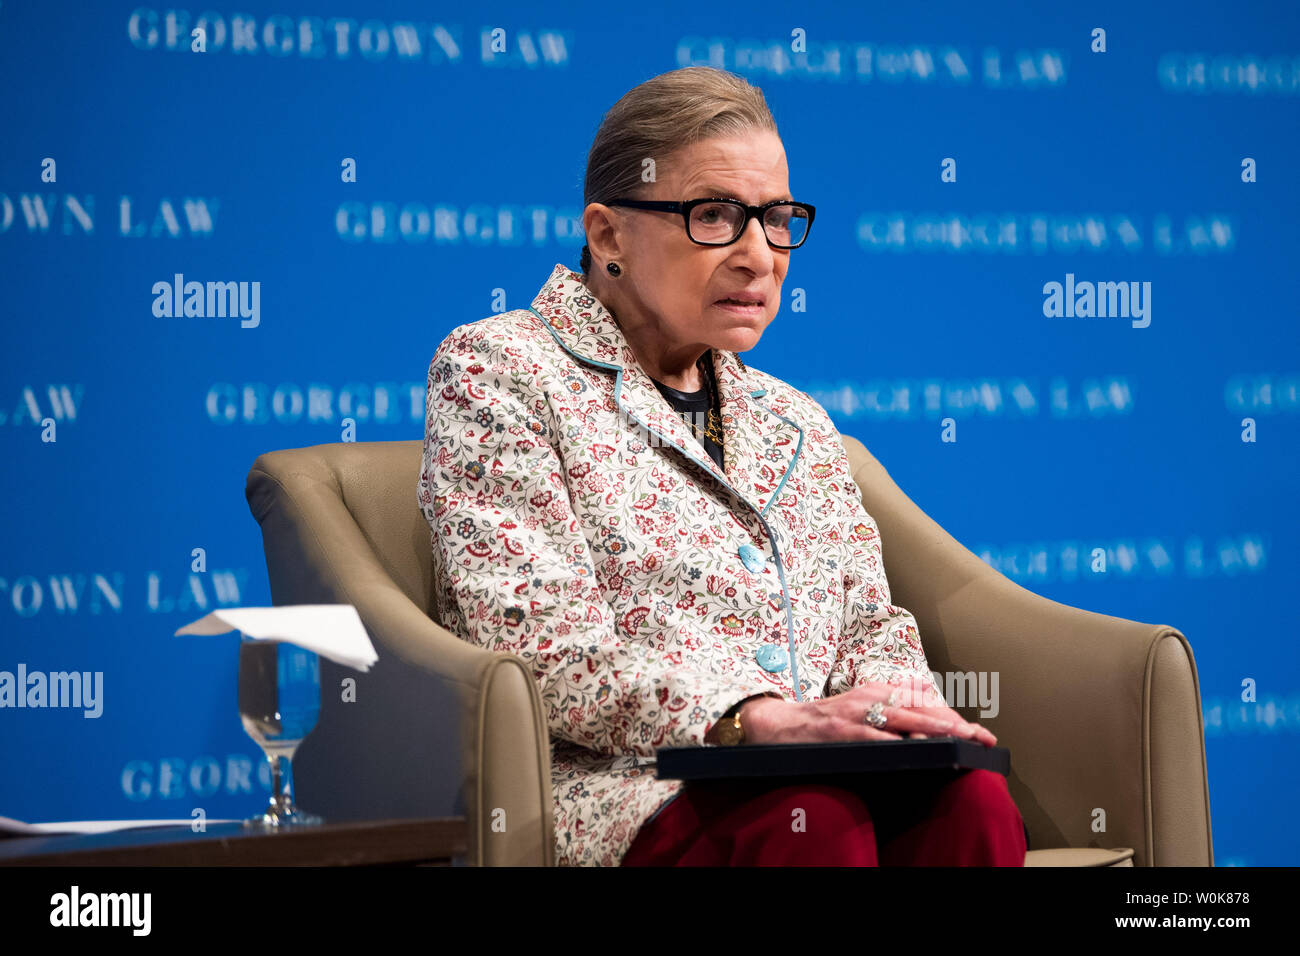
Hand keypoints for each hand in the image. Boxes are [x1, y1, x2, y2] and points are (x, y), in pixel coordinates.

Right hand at [741, 679, 995, 747]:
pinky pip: (877, 737)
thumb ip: (888, 714)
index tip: (977, 731)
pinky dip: (899, 743)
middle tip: (983, 736)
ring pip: (905, 720)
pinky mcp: (843, 730)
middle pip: (922, 710)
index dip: (953, 716)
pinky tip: (918, 749)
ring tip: (962, 739)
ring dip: (936, 730)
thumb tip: (925, 727)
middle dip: (955, 725)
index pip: (923, 702)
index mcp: (877, 692)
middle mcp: (871, 698)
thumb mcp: (859, 709)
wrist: (780, 724)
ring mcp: (857, 713)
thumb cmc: (824, 722)